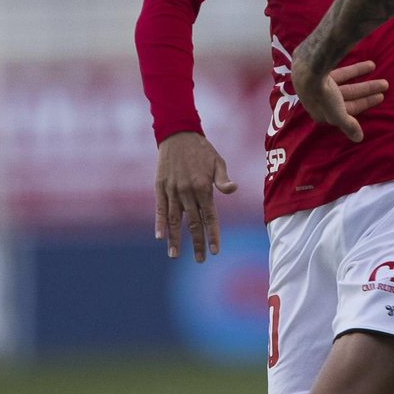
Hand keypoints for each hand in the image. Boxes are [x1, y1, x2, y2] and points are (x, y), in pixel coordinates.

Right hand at [154, 132, 236, 261]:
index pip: (210, 216)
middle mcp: (187, 191)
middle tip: (200, 259)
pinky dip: (159, 222)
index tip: (215, 251)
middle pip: (193, 222)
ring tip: (175, 255)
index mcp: (203, 186)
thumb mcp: (217, 161)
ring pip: (174, 219)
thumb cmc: (202, 149)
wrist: (178, 134)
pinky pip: (160, 208)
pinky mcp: (160, 187)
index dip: (212, 234)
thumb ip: (223, 179)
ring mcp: (172, 190)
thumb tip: (234, 189)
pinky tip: (160, 236)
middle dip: (197, 242)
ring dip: (175, 238)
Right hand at [289, 57, 388, 143]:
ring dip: (362, 78)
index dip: (365, 104)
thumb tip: (359, 139)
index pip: (349, 110)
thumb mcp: (338, 115)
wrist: (309, 71)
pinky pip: (342, 72)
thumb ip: (348, 126)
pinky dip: (354, 70)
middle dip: (367, 90)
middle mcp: (322, 100)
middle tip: (385, 84)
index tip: (381, 97)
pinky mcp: (321, 71)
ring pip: (347, 83)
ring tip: (376, 68)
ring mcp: (321, 85)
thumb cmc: (324, 97)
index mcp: (323, 113)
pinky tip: (367, 65)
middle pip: (349, 95)